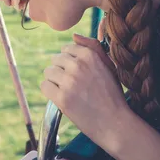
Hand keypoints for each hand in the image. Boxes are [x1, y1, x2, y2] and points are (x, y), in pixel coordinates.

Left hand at [40, 33, 130, 149]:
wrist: (115, 123)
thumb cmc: (112, 95)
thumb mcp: (108, 66)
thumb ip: (93, 47)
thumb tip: (74, 36)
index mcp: (90, 56)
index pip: (66, 49)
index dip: (70, 62)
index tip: (78, 73)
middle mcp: (78, 66)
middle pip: (55, 60)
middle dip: (61, 71)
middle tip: (73, 84)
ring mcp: (69, 82)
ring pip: (48, 72)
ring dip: (55, 81)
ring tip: (67, 91)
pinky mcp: (62, 98)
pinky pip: (44, 86)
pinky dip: (50, 92)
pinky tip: (61, 97)